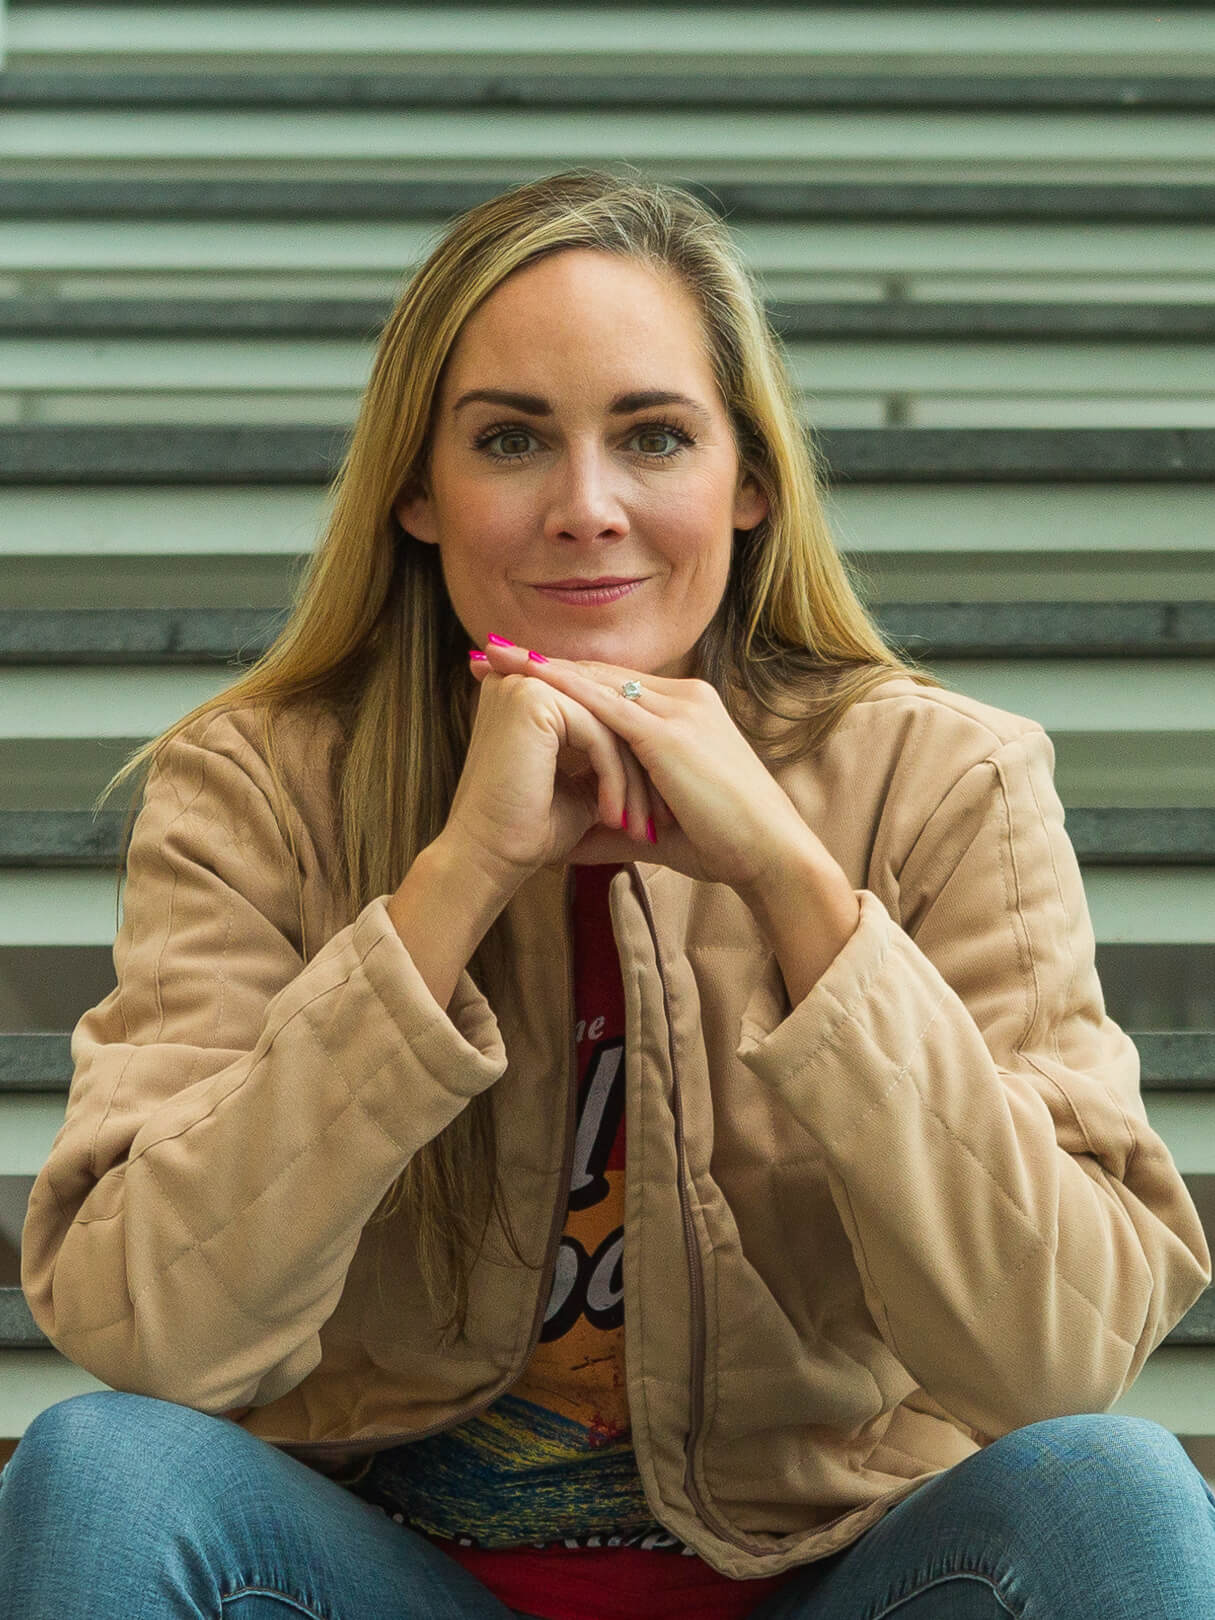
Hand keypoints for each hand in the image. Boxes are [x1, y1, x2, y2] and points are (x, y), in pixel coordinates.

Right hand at [439, 650, 659, 895]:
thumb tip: (648, 762)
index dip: (636, 763)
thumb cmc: (528, 833)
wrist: (487, 859)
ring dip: (633, 782)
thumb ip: (605, 765)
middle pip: (611, 720)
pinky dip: (615, 780)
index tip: (661, 808)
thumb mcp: (579, 791)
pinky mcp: (533, 701)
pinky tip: (615, 819)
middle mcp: (525, 682)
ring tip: (641, 829)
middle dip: (642, 774)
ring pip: (611, 727)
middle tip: (662, 820)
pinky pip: (599, 736)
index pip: (604, 718)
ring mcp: (527, 686)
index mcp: (531, 695)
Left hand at [469, 638, 830, 893]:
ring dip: (540, 665)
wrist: (772, 855)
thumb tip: (566, 844)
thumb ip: (611, 825)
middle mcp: (684, 699)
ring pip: (598, 680)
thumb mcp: (656, 826)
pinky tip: (528, 676)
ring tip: (492, 652)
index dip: (562, 678)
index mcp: (685, 712)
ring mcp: (679, 710)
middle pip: (598, 672)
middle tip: (488, 649)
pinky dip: (563, 687)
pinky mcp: (670, 733)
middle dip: (540, 661)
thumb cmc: (723, 845)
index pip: (611, 686)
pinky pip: (606, 703)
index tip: (514, 673)